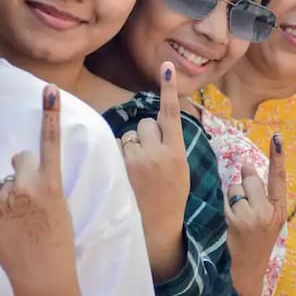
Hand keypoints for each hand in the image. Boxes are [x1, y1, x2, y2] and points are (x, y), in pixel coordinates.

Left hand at [0, 85, 82, 295]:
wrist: (42, 273)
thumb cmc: (55, 240)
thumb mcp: (59, 205)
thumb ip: (44, 183)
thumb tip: (23, 168)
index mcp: (52, 184)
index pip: (51, 143)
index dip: (50, 115)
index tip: (50, 90)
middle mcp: (28, 186)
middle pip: (22, 158)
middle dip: (24, 169)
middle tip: (31, 196)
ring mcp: (7, 197)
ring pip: (6, 179)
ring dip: (10, 193)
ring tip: (20, 219)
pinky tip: (7, 223)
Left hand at [119, 61, 190, 281]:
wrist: (156, 228)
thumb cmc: (170, 198)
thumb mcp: (180, 170)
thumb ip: (170, 146)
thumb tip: (157, 125)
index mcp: (176, 152)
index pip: (171, 114)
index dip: (168, 90)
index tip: (166, 67)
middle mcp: (156, 153)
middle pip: (145, 124)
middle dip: (145, 135)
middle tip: (149, 159)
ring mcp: (135, 161)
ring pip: (129, 136)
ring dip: (131, 147)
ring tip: (137, 171)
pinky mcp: (118, 168)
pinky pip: (115, 149)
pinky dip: (118, 157)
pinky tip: (125, 175)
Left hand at [225, 134, 286, 295]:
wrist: (247, 272)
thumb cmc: (255, 241)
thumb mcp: (267, 219)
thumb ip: (261, 195)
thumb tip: (246, 168)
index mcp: (279, 210)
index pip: (278, 178)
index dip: (278, 156)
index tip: (277, 137)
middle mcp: (268, 212)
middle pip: (250, 179)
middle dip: (243, 185)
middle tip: (245, 207)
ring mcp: (251, 217)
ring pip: (235, 187)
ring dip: (232, 197)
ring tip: (237, 217)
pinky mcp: (235, 221)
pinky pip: (225, 199)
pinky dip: (224, 206)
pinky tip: (229, 222)